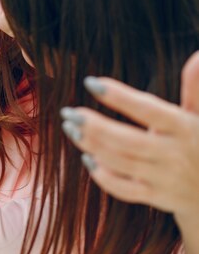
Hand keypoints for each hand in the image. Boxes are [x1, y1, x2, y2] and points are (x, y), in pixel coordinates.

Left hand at [59, 51, 198, 216]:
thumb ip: (195, 88)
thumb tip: (197, 55)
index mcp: (185, 127)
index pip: (148, 109)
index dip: (118, 95)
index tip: (90, 82)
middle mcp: (174, 154)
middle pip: (125, 140)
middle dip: (92, 125)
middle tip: (67, 111)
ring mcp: (164, 178)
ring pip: (118, 161)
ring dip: (89, 144)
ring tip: (71, 128)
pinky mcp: (156, 198)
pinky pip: (122, 188)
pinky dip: (101, 174)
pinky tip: (87, 157)